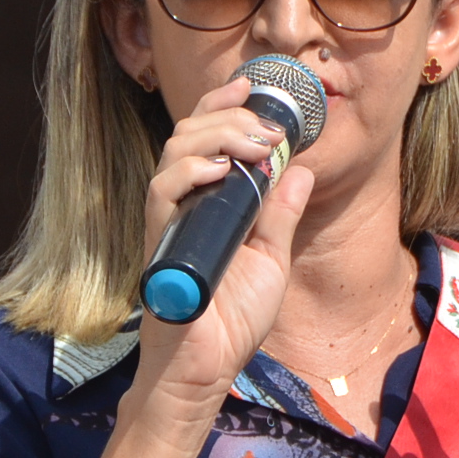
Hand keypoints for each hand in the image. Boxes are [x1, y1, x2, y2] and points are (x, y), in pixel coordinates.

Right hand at [131, 77, 313, 423]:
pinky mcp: (159, 242)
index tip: (251, 87)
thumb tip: (300, 170)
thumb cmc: (231, 321)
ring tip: (255, 143)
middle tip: (267, 125)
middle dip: (228, 117)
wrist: (205, 370)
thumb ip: (282, 215)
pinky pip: (161, 191)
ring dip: (216, 136)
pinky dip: (189, 171)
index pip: (205, 139)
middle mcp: (183, 205)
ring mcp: (168, 221)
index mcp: (208, 204)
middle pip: (188, 134)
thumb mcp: (272, 259)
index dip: (222, 106)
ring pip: (174, 152)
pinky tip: (219, 169)